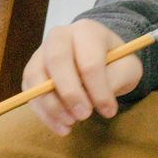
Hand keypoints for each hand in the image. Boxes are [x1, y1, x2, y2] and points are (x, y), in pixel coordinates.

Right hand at [23, 20, 141, 135]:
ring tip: (71, 123)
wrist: (97, 57)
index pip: (90, 61)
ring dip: (52, 105)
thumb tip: (97, 101)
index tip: (109, 111)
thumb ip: (116, 79)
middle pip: (57, 60)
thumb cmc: (114, 62)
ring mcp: (41, 52)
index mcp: (87, 30)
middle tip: (84, 116)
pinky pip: (30, 92)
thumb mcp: (127, 68)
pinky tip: (61, 126)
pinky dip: (43, 113)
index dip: (98, 89)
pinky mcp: (32, 71)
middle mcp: (59, 36)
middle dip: (70, 93)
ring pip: (36, 76)